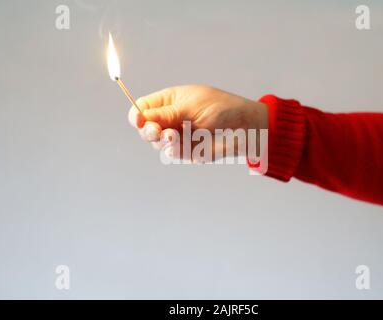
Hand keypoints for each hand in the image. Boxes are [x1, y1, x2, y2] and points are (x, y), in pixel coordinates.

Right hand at [128, 85, 267, 159]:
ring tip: (173, 137)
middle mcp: (170, 119)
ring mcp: (177, 136)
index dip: (137, 115)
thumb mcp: (191, 106)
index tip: (138, 120)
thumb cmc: (222, 108)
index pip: (142, 108)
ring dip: (163, 141)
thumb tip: (141, 117)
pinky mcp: (186, 151)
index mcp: (168, 102)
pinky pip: (172, 154)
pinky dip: (174, 150)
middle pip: (145, 128)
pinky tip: (180, 145)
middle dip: (148, 130)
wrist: (246, 127)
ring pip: (157, 143)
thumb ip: (167, 114)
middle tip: (157, 131)